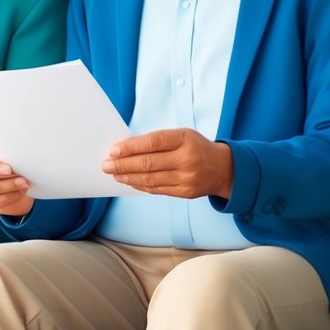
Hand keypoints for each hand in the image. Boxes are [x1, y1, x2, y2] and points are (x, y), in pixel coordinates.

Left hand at [102, 128, 233, 198]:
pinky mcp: (185, 193)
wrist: (223, 168)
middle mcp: (187, 159)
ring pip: (150, 179)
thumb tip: (126, 148)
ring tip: (114, 174)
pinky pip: (157, 189)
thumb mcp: (181, 136)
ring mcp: (187, 178)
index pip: (152, 142)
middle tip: (106, 165)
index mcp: (185, 139)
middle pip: (148, 163)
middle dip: (123, 165)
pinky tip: (130, 181)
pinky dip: (140, 185)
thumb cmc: (195, 147)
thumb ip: (157, 141)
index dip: (130, 147)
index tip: (113, 151)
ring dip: (128, 177)